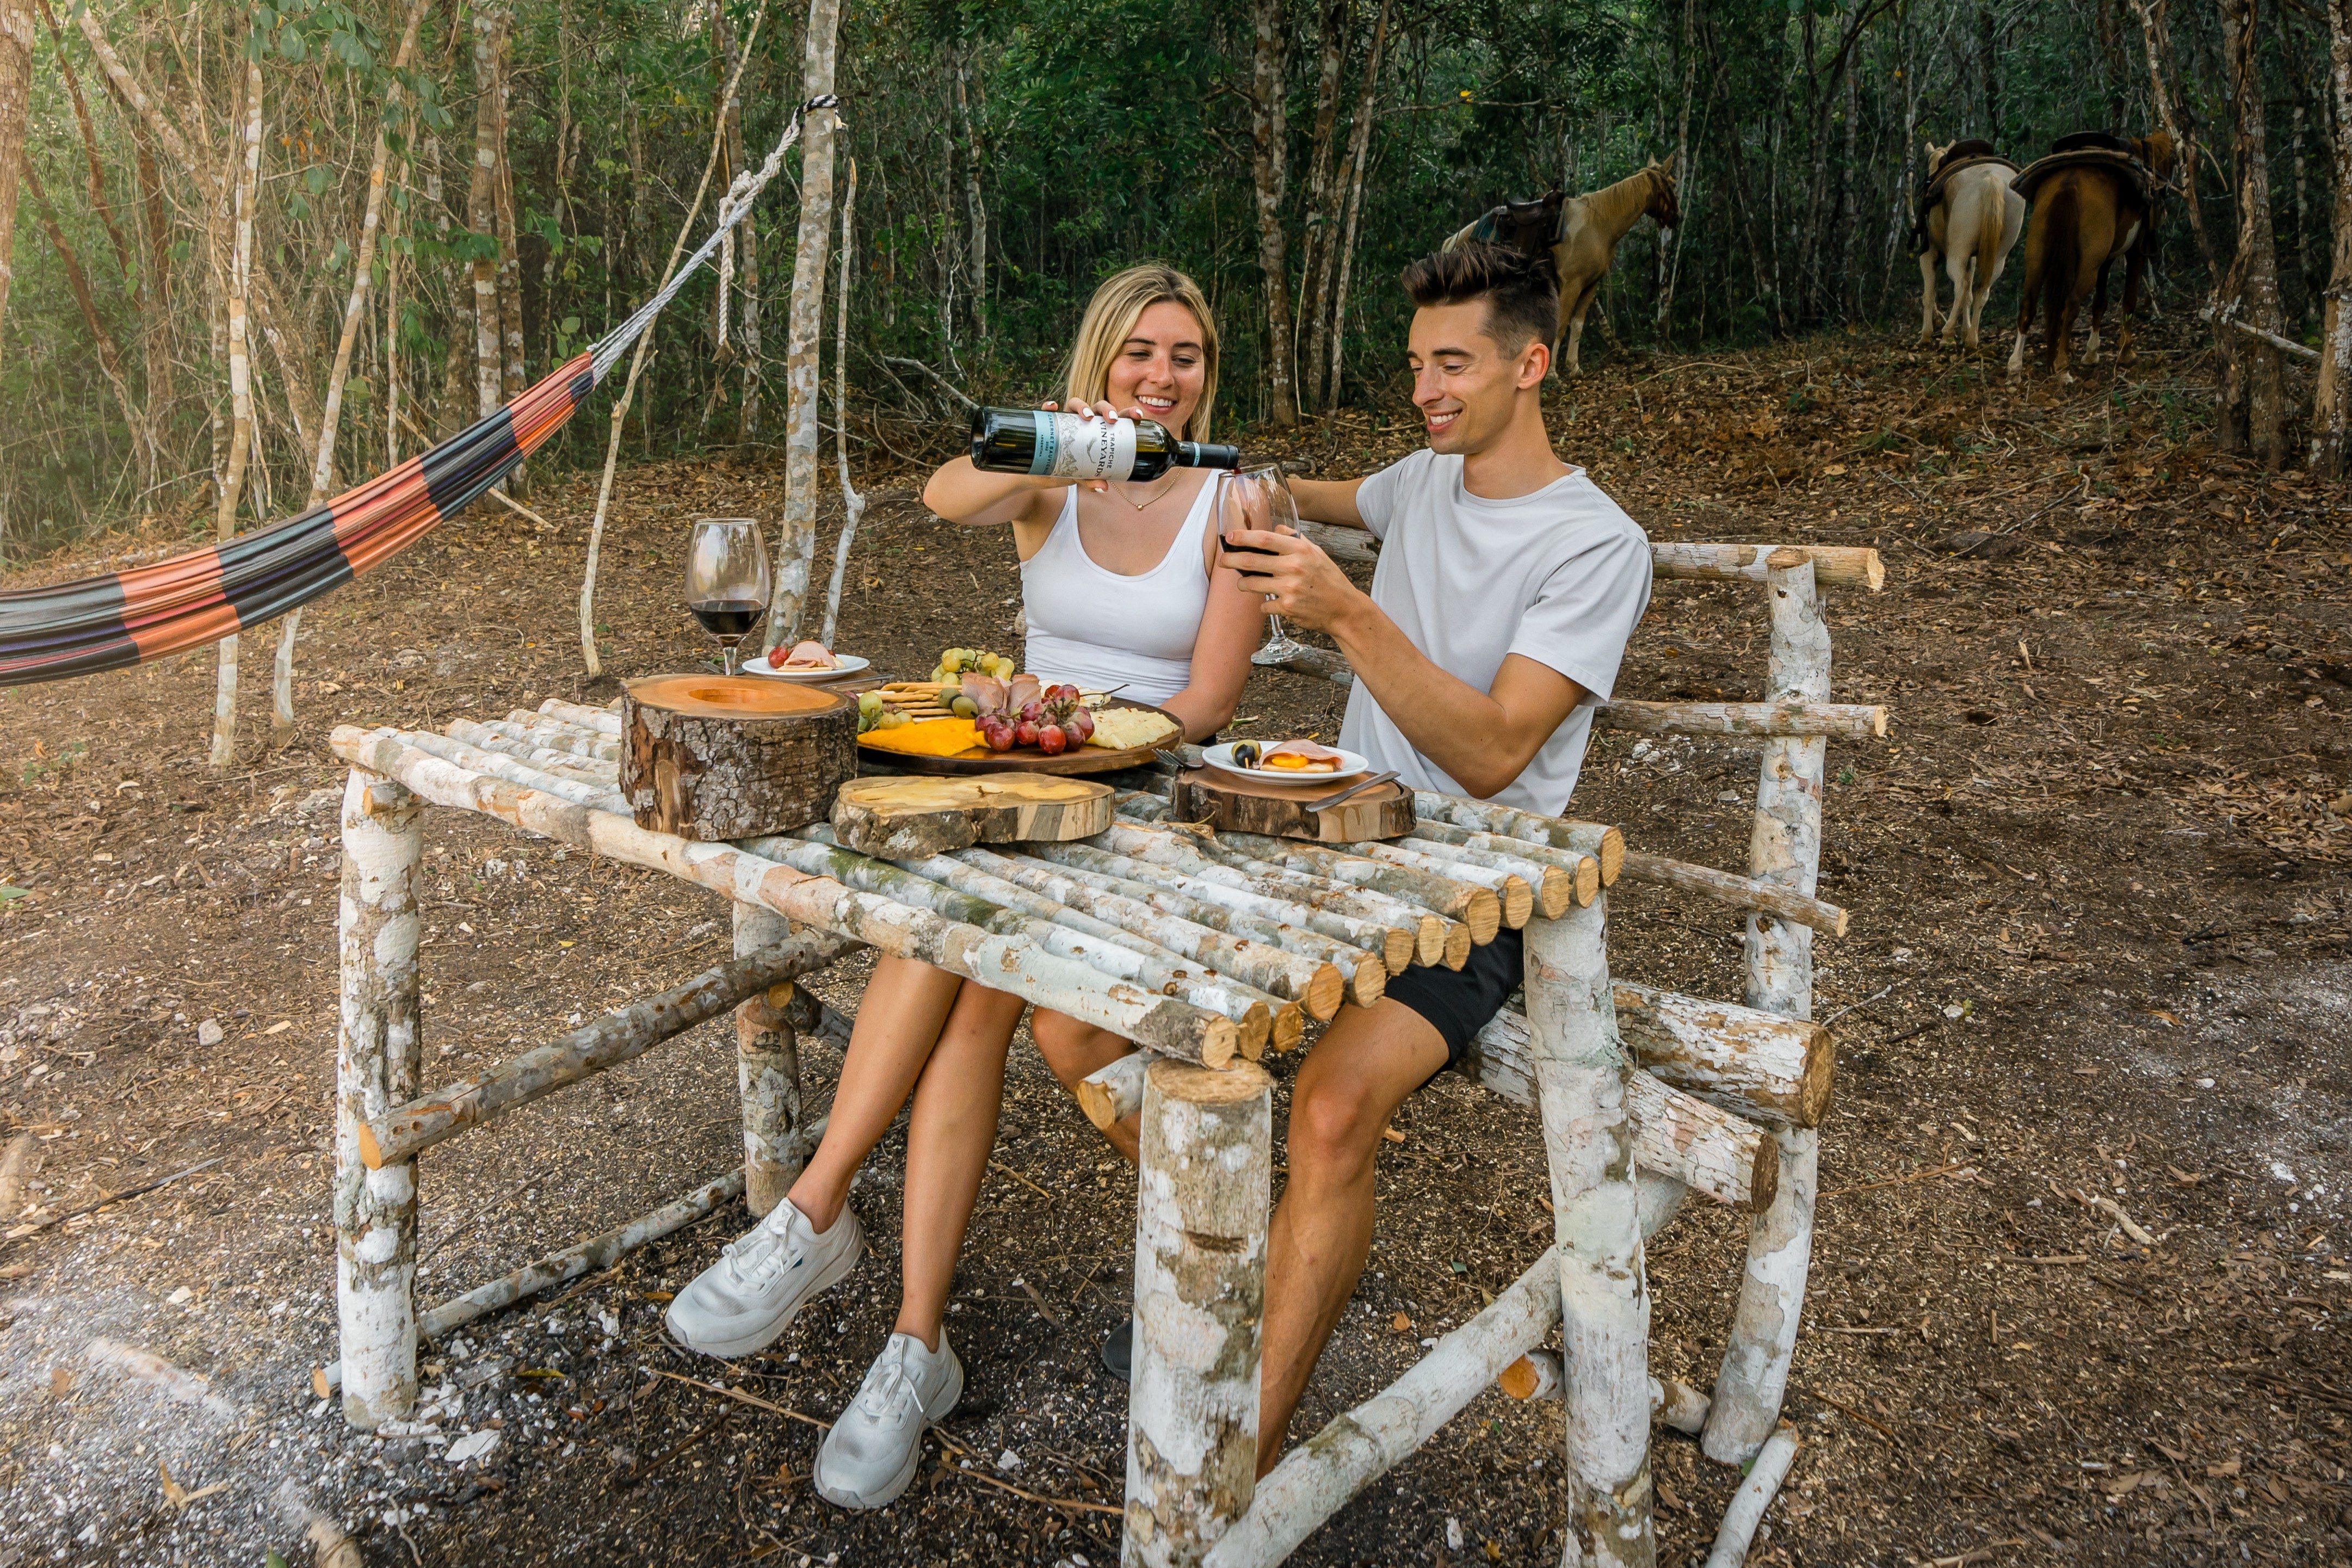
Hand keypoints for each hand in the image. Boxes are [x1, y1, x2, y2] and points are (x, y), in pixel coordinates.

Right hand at [1039, 398, 1132, 491]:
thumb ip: (1092, 480)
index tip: (1138, 416)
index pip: (1117, 415)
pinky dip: (1049, 406)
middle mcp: (1086, 419)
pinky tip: (1053, 407)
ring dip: (1082, 406)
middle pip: (1098, 406)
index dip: (1128, 412)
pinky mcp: (1051, 421)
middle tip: (1111, 420)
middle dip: (1107, 409)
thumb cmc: (1073, 467)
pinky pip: (1049, 411)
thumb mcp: (1084, 475)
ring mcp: (1068, 418)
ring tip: (1087, 417)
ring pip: (1076, 403)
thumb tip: (1102, 488)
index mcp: (1100, 428)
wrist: (1048, 470)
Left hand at [1221, 527, 1362, 633]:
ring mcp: (1289, 588)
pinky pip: (1264, 604)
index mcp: (1300, 550)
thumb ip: (1295, 540)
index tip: (1230, 537)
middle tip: (1223, 561)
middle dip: (1231, 560)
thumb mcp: (1316, 553)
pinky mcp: (1287, 607)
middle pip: (1251, 561)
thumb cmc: (1329, 579)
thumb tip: (1276, 529)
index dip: (1243, 537)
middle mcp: (1293, 567)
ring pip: (1252, 584)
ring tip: (1244, 583)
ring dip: (1243, 583)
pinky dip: (1264, 603)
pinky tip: (1273, 601)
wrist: (1343, 608)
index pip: (1265, 539)